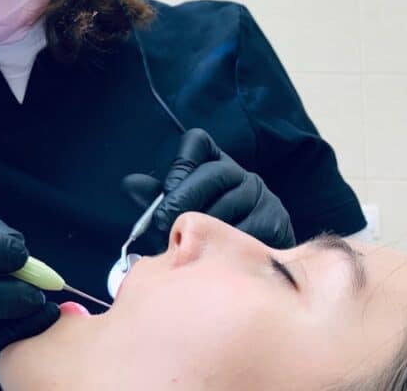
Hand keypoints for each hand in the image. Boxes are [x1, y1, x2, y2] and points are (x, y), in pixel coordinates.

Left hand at [125, 129, 294, 251]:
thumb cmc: (203, 234)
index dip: (180, 163)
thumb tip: (129, 185)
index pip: (197, 142)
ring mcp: (262, 196)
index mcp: (213, 162)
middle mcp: (241, 174)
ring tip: (184, 242)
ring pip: (231, 203)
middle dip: (184, 198)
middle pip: (214, 173)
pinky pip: (250, 229)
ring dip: (204, 225)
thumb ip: (155, 197)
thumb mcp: (176, 210)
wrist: (248, 265)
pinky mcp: (277, 221)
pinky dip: (228, 243)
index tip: (167, 189)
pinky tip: (213, 254)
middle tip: (163, 222)